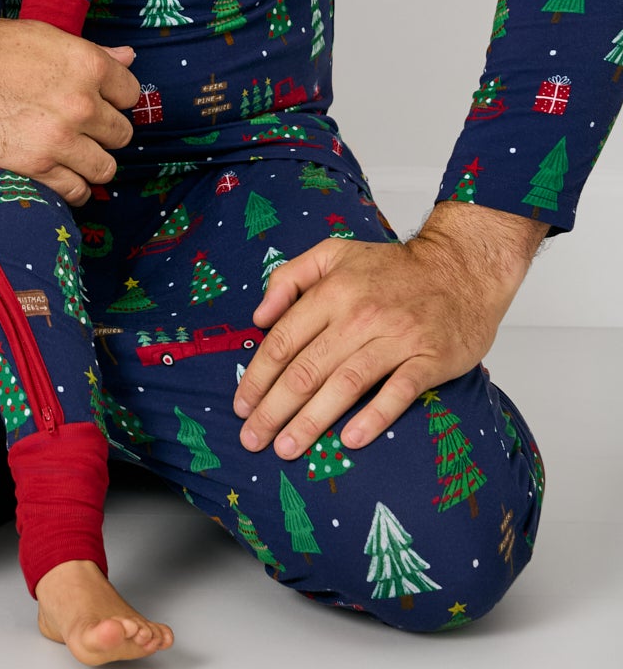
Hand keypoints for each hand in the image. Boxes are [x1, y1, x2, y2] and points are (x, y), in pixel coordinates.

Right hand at [0, 15, 139, 203]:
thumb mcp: (46, 38)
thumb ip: (91, 54)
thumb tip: (129, 58)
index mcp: (88, 65)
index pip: (131, 93)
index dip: (116, 98)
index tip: (102, 101)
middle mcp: (81, 103)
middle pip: (122, 133)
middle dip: (106, 131)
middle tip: (85, 127)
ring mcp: (60, 138)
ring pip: (106, 167)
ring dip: (95, 162)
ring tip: (78, 154)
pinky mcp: (36, 166)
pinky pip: (76, 191)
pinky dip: (76, 189)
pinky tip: (67, 177)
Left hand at [232, 201, 546, 459]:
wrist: (461, 268)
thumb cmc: (391, 268)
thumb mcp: (333, 254)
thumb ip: (289, 277)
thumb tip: (258, 317)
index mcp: (332, 291)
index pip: (284, 340)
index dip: (257, 376)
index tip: (240, 405)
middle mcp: (360, 315)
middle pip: (307, 369)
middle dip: (273, 408)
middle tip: (252, 439)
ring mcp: (396, 338)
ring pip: (345, 384)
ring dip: (311, 421)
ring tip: (286, 448)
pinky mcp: (429, 359)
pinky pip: (398, 392)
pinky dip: (375, 416)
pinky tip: (351, 441)